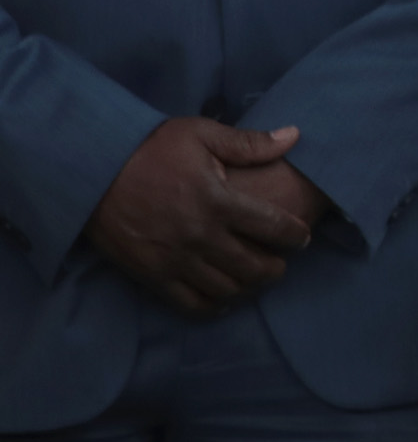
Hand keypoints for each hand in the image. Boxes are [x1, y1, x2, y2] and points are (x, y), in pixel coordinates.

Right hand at [84, 119, 316, 314]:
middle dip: (277, 268)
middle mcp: (201, 236)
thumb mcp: (200, 134)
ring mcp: (175, 260)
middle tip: (282, 262)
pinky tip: (224, 299)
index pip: (274, 227)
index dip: (296, 236)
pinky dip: (213, 306)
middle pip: (255, 267)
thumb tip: (294, 136)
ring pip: (227, 289)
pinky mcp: (151, 275)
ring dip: (249, 288)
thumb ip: (250, 142)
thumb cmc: (149, 149)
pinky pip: (190, 304)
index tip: (302, 237)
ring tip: (256, 278)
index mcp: (218, 201)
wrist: (90, 171)